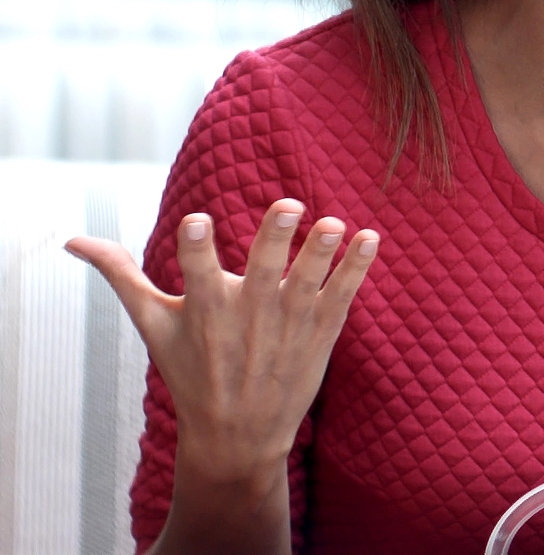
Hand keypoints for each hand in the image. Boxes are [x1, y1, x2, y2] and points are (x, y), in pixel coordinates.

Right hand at [65, 200, 379, 487]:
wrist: (238, 436)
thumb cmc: (190, 372)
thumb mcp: (153, 326)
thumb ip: (122, 276)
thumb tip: (74, 239)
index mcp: (205, 310)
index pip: (197, 272)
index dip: (196, 248)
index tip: (196, 220)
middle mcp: (248, 316)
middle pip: (264, 271)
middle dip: (275, 239)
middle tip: (289, 204)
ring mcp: (288, 324)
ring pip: (309, 282)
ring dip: (323, 252)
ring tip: (336, 223)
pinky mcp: (321, 333)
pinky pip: (343, 296)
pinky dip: (358, 270)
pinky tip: (372, 237)